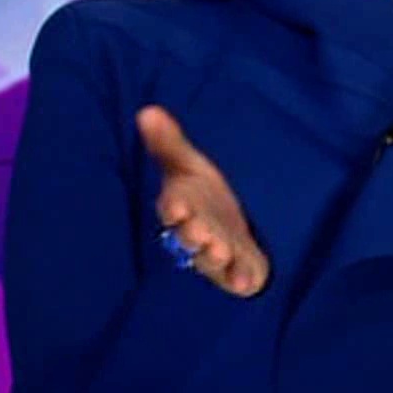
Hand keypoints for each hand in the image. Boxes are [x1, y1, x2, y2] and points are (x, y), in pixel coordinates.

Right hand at [136, 106, 269, 296]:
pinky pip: (236, 277)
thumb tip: (147, 111)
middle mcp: (196, 231)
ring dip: (214, 255)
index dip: (175, 207)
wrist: (228, 224)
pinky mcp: (236, 269)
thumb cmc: (204, 193)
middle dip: (194, 234)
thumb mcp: (190, 165)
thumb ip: (169, 142)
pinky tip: (245, 282)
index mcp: (183, 206)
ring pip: (210, 258)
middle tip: (199, 232)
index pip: (175, 206)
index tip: (176, 206)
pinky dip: (239, 279)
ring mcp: (216, 252)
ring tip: (220, 250)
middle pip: (191, 234)